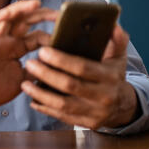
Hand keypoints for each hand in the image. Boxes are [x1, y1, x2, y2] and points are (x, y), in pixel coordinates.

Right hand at [0, 0, 57, 121]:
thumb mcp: (24, 79)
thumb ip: (37, 70)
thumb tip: (58, 66)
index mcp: (17, 48)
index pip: (37, 35)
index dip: (52, 33)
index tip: (68, 34)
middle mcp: (8, 40)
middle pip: (26, 21)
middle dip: (42, 15)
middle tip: (59, 15)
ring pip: (9, 17)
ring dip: (22, 9)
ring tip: (38, 4)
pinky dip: (0, 16)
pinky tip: (11, 11)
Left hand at [22, 25, 138, 128]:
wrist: (123, 106)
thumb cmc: (113, 75)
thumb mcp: (118, 56)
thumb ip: (116, 39)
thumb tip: (112, 24)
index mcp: (109, 76)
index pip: (83, 67)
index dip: (61, 60)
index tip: (43, 51)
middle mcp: (103, 96)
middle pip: (70, 85)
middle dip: (47, 74)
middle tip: (29, 63)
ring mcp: (95, 112)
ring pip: (63, 104)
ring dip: (41, 94)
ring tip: (24, 83)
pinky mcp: (86, 123)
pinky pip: (62, 117)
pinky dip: (45, 108)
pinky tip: (32, 99)